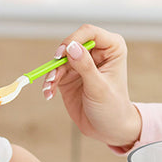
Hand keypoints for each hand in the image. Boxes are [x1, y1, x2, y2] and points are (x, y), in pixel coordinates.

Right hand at [43, 25, 141, 148]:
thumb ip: (85, 67)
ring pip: (60, 58)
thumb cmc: (112, 108)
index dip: (73, 40)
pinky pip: (54, 72)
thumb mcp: (99, 88)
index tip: (62, 54)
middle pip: (71, 43)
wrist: (109, 129)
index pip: (89, 32)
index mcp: (112, 48)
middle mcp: (96, 52)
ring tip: (50, 87)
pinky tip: (48, 93)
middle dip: (59, 58)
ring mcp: (82, 63)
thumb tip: (71, 47)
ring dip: (52, 72)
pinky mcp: (70, 75)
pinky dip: (49, 81)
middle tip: (53, 74)